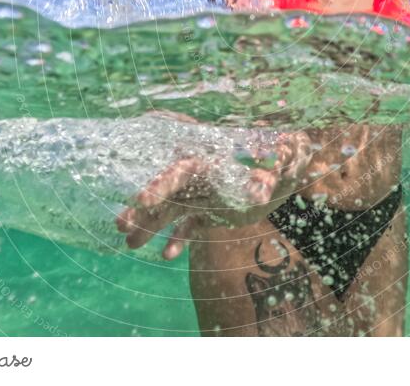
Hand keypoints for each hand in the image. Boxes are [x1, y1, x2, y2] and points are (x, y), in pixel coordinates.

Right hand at [115, 124, 310, 259]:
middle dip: (145, 208)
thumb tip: (262, 191)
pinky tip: (167, 255)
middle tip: (121, 226)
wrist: (289, 168)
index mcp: (215, 161)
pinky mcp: (211, 210)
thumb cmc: (286, 156)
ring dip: (152, 226)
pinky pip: (189, 225)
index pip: (181, 171)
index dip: (161, 185)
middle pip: (169, 192)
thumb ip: (272, 169)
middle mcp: (204, 177)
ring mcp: (205, 194)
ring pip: (172, 210)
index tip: (140, 200)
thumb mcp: (285, 160)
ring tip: (129, 243)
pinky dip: (178, 238)